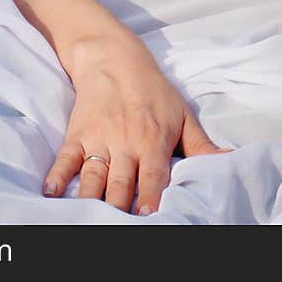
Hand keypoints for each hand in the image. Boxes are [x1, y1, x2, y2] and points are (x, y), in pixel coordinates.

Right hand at [43, 32, 230, 214]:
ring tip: (86, 218)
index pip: (153, 176)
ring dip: (90, 198)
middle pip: (120, 183)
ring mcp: (99, 139)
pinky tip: (51, 193)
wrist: (113, 57)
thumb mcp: (182, 115)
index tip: (148, 215)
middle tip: (117, 224)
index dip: (150, 197)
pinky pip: (66, 158)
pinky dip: (57, 176)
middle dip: (119, 206)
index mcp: (153, 140)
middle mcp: (125, 143)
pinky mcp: (77, 134)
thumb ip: (203, 146)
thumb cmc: (153, 90)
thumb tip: (231, 162)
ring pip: (93, 176)